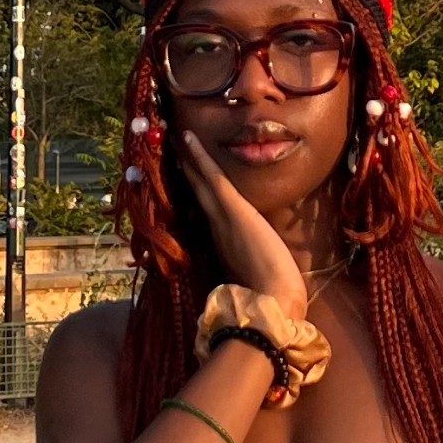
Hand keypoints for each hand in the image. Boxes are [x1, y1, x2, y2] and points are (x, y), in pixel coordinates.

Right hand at [180, 131, 307, 319]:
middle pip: (196, 196)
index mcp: (222, 246)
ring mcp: (222, 219)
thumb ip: (250, 267)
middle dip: (184, 173)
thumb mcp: (258, 276)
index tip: (184, 180)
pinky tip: (190, 138)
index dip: (194, 195)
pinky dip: (200, 158)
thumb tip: (252, 264)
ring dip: (188, 160)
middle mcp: (215, 230)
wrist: (273, 303)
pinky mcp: (234, 211)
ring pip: (200, 184)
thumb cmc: (272, 297)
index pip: (205, 214)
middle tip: (169, 151)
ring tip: (176, 138)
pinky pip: (213, 179)